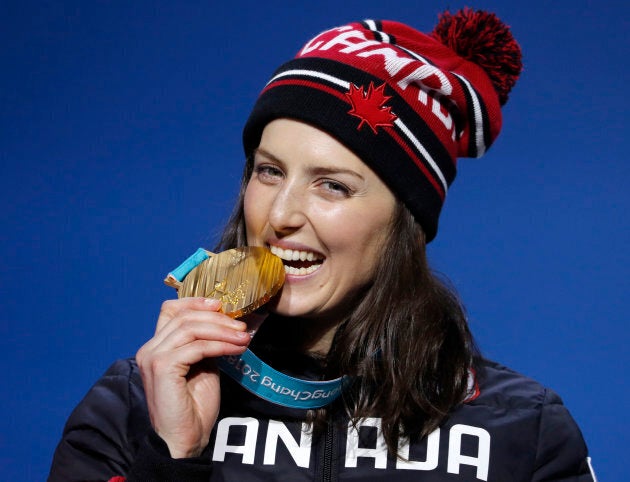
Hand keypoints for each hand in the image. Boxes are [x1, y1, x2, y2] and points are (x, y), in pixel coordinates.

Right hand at [136, 297, 250, 457]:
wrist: (184, 439)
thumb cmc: (193, 407)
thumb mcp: (202, 366)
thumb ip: (205, 344)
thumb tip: (225, 324)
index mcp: (156, 347)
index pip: (170, 310)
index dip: (195, 302)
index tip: (221, 305)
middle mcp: (149, 349)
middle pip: (184, 317)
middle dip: (217, 318)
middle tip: (241, 326)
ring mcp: (153, 357)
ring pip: (191, 328)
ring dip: (222, 330)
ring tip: (243, 337)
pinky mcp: (163, 368)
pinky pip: (196, 347)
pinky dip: (220, 345)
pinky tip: (236, 349)